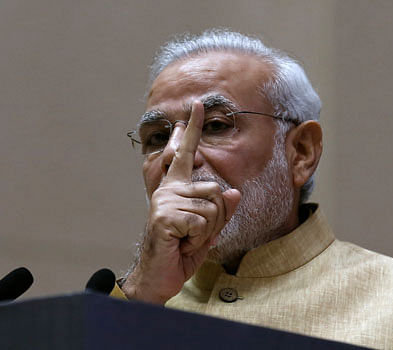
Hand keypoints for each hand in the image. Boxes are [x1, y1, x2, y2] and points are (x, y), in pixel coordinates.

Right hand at [122, 101, 240, 304]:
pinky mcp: (165, 215)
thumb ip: (221, 212)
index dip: (193, 129)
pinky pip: (202, 224)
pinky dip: (199, 241)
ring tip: (187, 240)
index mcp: (178, 188)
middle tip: (195, 235)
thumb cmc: (181, 252)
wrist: (158, 277)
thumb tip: (234, 193)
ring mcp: (166, 201)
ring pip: (213, 209)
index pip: (186, 153)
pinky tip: (181, 245)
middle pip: (218, 191)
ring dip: (207, 233)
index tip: (198, 104)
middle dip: (217, 220)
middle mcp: (170, 189)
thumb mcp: (208, 231)